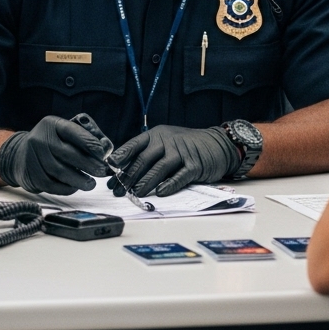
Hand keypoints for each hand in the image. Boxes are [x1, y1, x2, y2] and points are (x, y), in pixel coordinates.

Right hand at [0, 116, 109, 194]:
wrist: (20, 154)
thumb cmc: (51, 144)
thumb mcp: (64, 133)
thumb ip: (85, 138)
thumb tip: (106, 151)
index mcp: (52, 124)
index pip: (74, 132)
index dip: (90, 144)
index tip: (103, 154)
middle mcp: (40, 138)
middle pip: (68, 154)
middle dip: (89, 164)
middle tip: (102, 172)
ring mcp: (33, 157)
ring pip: (61, 172)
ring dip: (79, 180)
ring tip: (91, 184)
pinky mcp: (31, 174)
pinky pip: (52, 185)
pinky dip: (66, 188)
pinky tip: (75, 187)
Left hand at [107, 125, 238, 196]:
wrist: (218, 144)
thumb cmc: (186, 147)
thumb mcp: (165, 144)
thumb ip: (147, 154)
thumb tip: (123, 172)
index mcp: (156, 135)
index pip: (135, 144)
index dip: (122, 155)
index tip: (110, 165)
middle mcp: (168, 141)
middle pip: (144, 159)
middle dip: (129, 176)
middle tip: (118, 190)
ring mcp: (182, 152)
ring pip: (159, 168)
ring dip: (146, 182)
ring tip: (135, 194)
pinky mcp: (195, 165)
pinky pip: (180, 176)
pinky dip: (170, 185)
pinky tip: (160, 192)